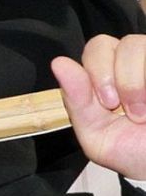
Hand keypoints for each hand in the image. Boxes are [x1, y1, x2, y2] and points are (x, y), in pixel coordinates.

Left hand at [52, 33, 145, 180]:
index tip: (106, 103)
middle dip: (114, 77)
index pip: (94, 50)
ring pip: (136, 44)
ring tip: (141, 113)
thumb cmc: (131, 151)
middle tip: (122, 108)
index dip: (96, 72)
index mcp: (106, 76)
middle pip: (112, 43)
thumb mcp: (97, 135)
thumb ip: (76, 101)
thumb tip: (59, 63)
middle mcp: (130, 64)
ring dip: (134, 81)